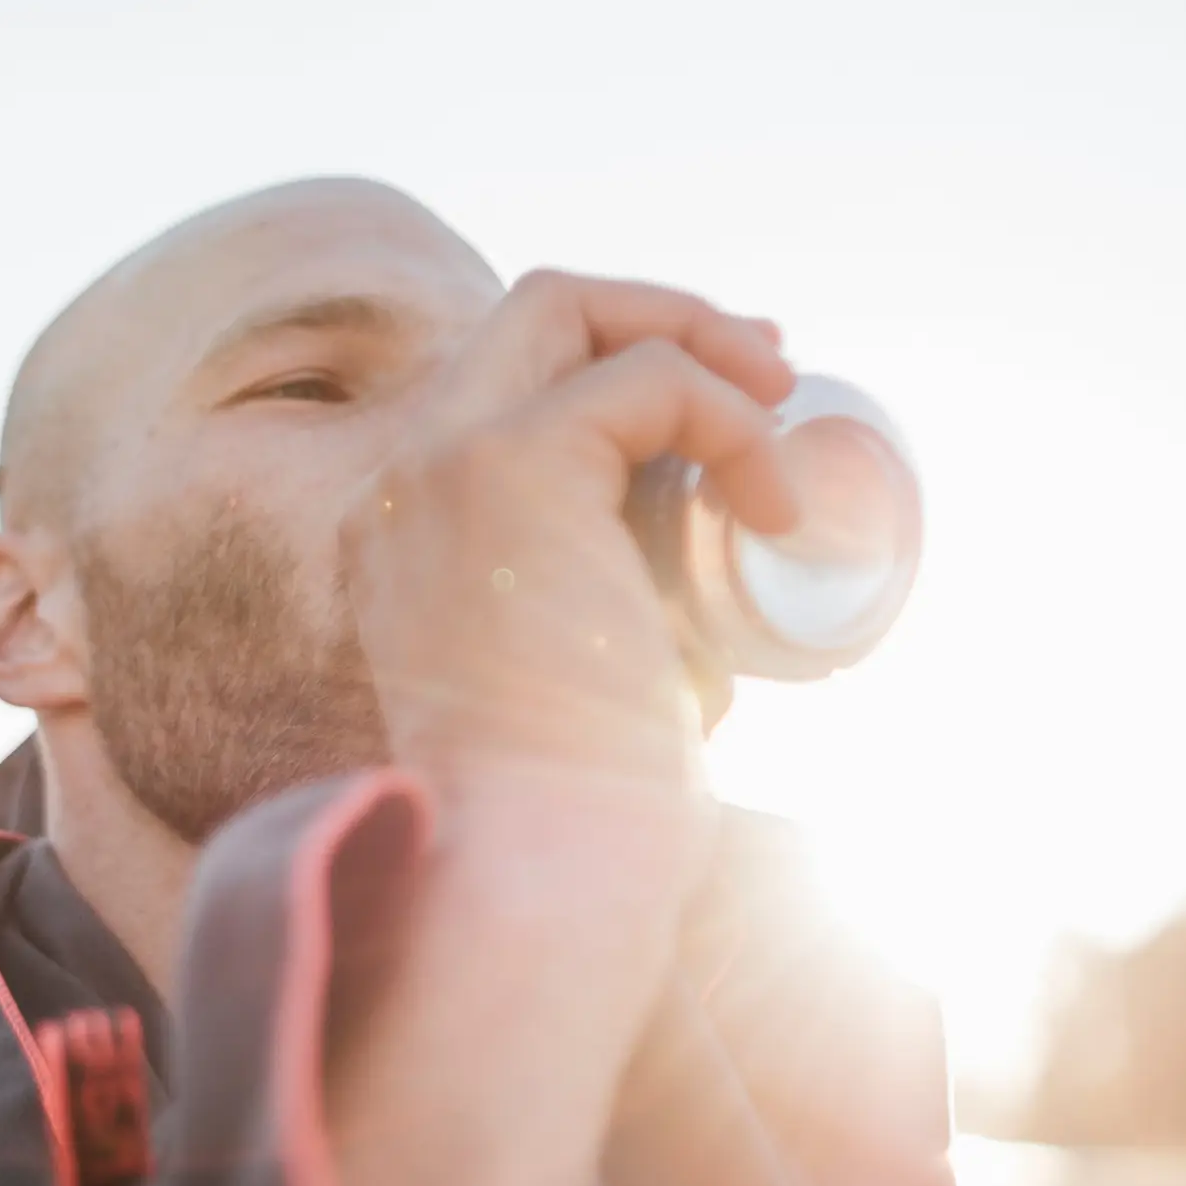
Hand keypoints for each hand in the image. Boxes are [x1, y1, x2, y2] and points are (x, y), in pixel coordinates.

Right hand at [340, 271, 797, 880]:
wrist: (536, 878)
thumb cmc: (579, 828)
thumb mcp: (600, 684)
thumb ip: (621, 609)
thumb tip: (727, 570)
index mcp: (408, 540)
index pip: (507, 390)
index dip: (624, 366)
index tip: (737, 403)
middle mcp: (400, 488)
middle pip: (527, 315)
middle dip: (661, 317)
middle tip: (771, 371)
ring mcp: (438, 468)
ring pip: (564, 306)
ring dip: (694, 338)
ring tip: (784, 405)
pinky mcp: (506, 468)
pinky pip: (644, 380)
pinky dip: (729, 421)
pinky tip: (772, 509)